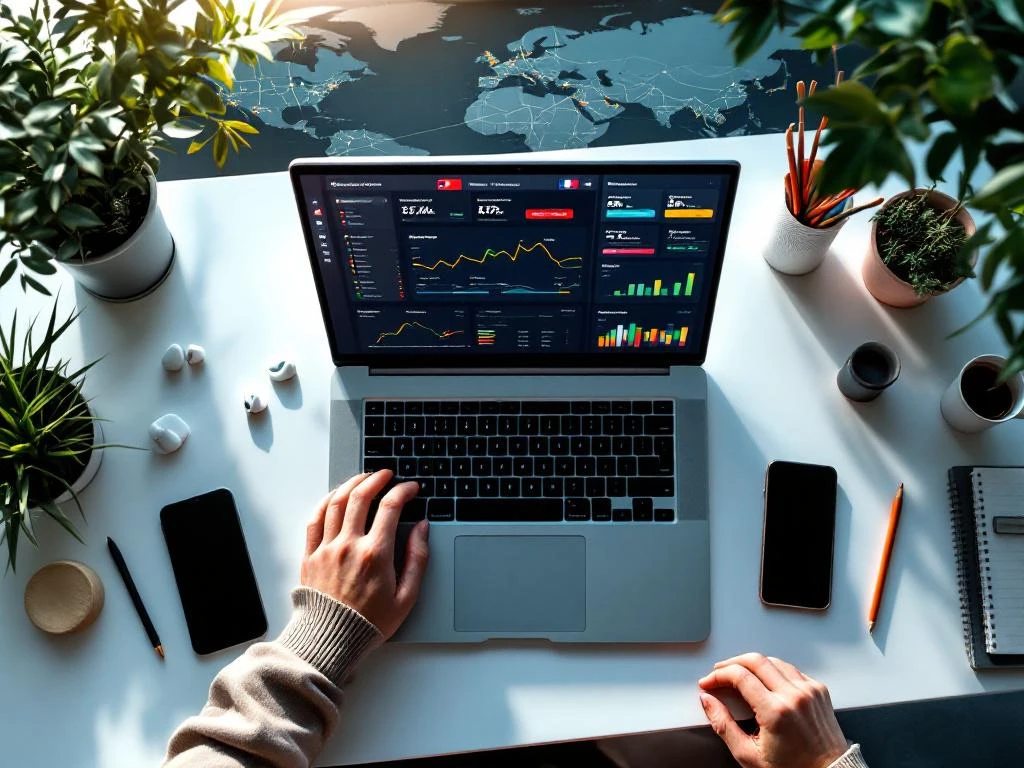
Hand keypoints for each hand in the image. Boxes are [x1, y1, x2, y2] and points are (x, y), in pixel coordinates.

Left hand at [300, 470, 429, 638]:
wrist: (331, 640)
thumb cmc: (369, 623)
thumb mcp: (406, 596)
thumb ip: (418, 559)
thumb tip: (422, 529)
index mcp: (375, 554)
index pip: (390, 506)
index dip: (403, 491)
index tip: (411, 488)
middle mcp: (349, 545)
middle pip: (361, 496)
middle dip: (377, 479)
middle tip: (387, 475)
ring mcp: (327, 548)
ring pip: (336, 502)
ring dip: (352, 484)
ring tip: (363, 478)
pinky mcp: (310, 555)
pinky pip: (315, 518)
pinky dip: (326, 501)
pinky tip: (335, 496)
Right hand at [698, 653, 847, 767]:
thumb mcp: (749, 756)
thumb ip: (723, 726)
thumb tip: (708, 702)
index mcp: (776, 711)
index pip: (739, 676)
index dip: (718, 676)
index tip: (709, 682)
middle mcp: (794, 696)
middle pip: (755, 660)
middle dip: (732, 663)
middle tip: (719, 672)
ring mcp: (809, 690)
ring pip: (773, 660)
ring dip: (752, 664)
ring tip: (740, 674)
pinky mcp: (818, 690)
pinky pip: (791, 669)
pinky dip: (774, 670)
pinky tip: (766, 679)